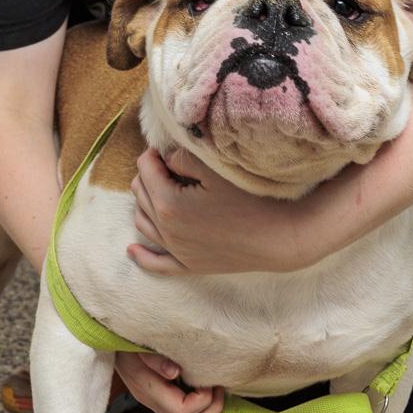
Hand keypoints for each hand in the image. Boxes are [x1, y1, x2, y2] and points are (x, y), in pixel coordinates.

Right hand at [115, 351, 224, 412]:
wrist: (109, 341)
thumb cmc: (124, 339)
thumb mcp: (137, 344)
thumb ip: (155, 359)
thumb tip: (176, 372)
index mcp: (148, 390)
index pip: (183, 411)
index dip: (203, 399)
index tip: (208, 379)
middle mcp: (152, 401)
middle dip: (210, 408)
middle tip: (217, 385)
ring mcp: (156, 402)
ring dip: (207, 408)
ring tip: (212, 385)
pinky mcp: (160, 397)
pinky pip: (184, 412)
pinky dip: (200, 404)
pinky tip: (202, 384)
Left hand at [128, 146, 318, 275]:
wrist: (279, 238)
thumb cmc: (251, 199)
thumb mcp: (216, 170)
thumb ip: (183, 159)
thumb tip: (165, 158)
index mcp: (169, 203)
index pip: (146, 168)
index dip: (154, 153)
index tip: (168, 147)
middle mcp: (166, 230)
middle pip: (141, 193)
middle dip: (149, 174)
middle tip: (167, 163)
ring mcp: (177, 251)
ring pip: (143, 222)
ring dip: (144, 202)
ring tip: (156, 187)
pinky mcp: (190, 265)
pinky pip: (157, 264)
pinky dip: (142, 256)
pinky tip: (133, 250)